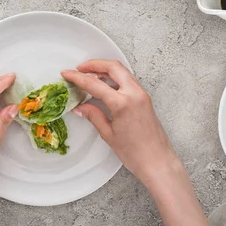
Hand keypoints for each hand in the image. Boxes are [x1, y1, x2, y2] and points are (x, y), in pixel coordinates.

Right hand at [62, 60, 177, 189]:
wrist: (158, 161)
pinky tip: (104, 84)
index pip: (95, 84)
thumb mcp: (108, 134)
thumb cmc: (135, 153)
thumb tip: (80, 107)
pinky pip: (128, 80)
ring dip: (105, 69)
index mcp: (122, 103)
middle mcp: (134, 94)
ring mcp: (142, 94)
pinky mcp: (145, 98)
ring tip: (90, 74)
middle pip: (113, 67)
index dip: (78, 77)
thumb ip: (94, 116)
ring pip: (122, 71)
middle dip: (94, 64)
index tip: (66, 73)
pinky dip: (114, 77)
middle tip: (79, 68)